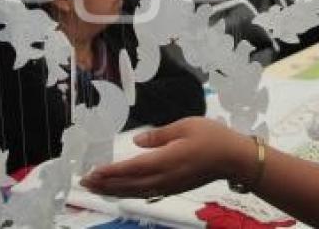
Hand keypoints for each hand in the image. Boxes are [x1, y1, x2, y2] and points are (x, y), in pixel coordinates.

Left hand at [80, 117, 249, 197]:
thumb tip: (137, 142)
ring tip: (97, 188)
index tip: (91, 173)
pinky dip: (130, 192)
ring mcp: (169, 186)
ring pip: (136, 192)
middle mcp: (164, 178)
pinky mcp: (174, 187)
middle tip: (84, 183)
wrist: (235, 159)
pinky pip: (146, 193)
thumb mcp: (186, 126)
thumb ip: (159, 136)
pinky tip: (123, 190)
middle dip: (105, 185)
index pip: (131, 168)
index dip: (109, 173)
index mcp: (166, 160)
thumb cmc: (213, 137)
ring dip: (114, 190)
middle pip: (129, 185)